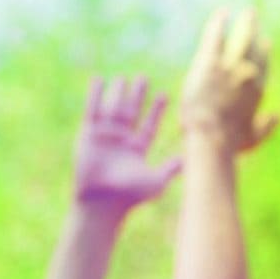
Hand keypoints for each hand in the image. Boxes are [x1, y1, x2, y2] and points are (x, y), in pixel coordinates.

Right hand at [72, 74, 181, 209]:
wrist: (102, 200)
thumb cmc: (130, 195)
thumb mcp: (156, 181)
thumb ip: (172, 168)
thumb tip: (191, 160)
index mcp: (136, 150)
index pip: (148, 126)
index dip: (156, 111)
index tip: (164, 95)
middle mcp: (120, 142)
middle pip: (130, 113)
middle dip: (136, 97)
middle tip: (143, 78)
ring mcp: (104, 137)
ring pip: (112, 109)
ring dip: (117, 94)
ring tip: (122, 78)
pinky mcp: (88, 135)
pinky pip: (92, 110)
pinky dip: (94, 95)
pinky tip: (99, 80)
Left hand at [178, 6, 279, 155]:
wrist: (212, 135)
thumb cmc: (230, 142)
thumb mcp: (253, 138)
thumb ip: (267, 127)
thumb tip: (279, 116)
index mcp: (257, 90)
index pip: (263, 66)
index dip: (264, 53)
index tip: (265, 42)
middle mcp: (248, 73)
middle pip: (254, 46)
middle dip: (255, 31)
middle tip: (254, 18)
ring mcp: (230, 65)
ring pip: (240, 38)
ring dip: (245, 23)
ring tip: (247, 12)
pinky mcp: (210, 61)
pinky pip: (216, 36)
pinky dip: (220, 23)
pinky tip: (223, 13)